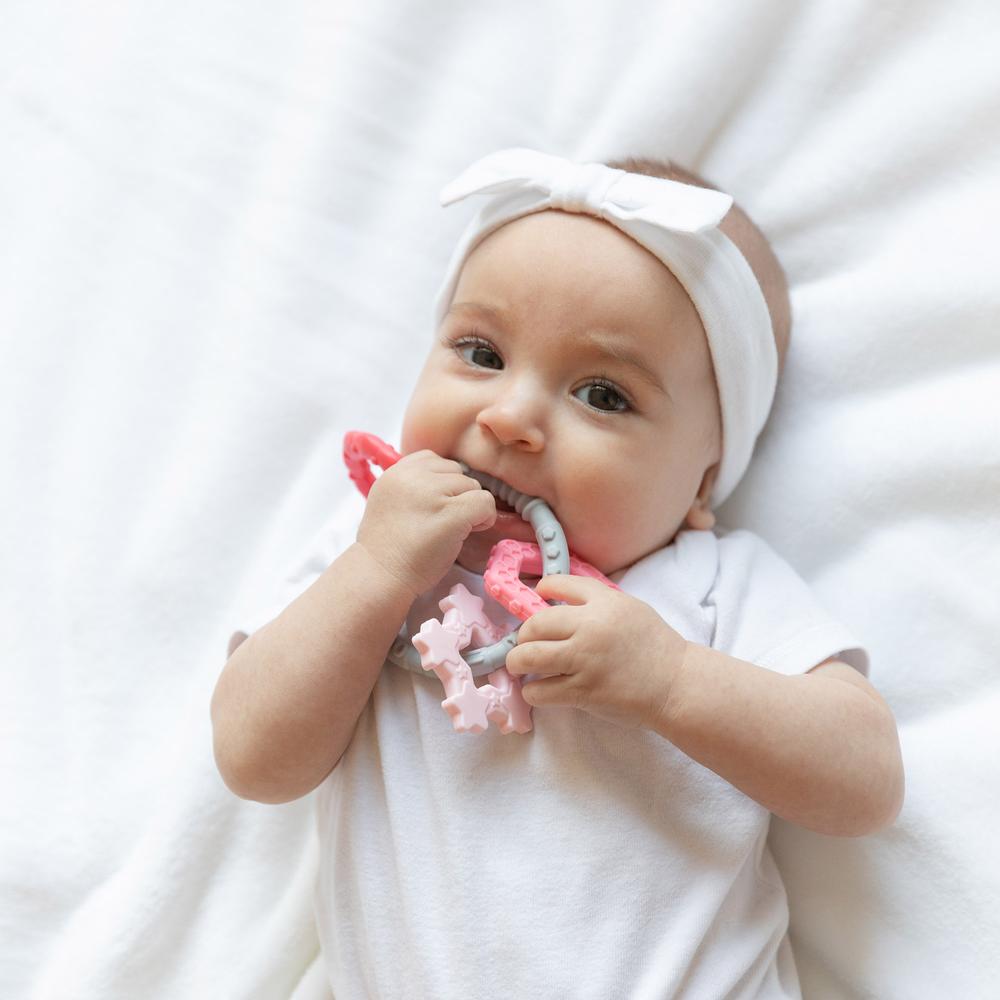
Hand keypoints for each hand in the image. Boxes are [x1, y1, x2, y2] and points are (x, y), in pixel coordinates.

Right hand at [356, 450, 496, 598]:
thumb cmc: (387, 548)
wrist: (380, 576)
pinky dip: (485, 517)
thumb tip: (448, 481)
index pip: (433, 459)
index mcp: (395, 472)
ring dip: (469, 507)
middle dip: (456, 495)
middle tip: (444, 521)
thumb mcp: (389, 501)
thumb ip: (412, 486)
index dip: (441, 482)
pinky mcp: (451, 513)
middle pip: (456, 471)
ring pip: (472, 485)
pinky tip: (470, 532)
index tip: (435, 505)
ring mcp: (432, 493)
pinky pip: (484, 502)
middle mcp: (412, 477)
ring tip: (452, 530)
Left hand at [505, 574, 686, 729]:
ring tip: (521, 666)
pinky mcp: (582, 692)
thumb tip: (554, 599)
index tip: (537, 596)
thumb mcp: (629, 608)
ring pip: (528, 657)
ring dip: (518, 662)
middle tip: (525, 643)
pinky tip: (539, 689)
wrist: (676, 684)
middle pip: (535, 623)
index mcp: (605, 603)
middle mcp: (591, 627)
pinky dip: (533, 691)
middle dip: (523, 635)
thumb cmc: (654, 645)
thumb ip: (595, 601)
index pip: (559, 583)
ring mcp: (584, 660)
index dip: (542, 588)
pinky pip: (539, 691)